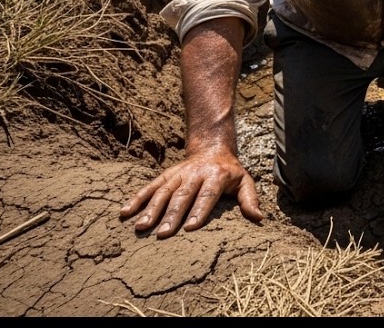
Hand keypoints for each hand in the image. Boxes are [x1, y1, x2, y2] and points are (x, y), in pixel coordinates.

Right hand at [119, 147, 261, 238]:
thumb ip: (249, 199)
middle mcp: (195, 174)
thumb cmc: (230, 172)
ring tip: (142, 227)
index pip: (207, 195)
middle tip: (162, 234)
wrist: (212, 148)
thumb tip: (259, 218)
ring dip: (151, 209)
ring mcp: (178, 174)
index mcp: (216, 176)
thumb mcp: (244, 181)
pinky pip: (149, 187)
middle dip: (172, 215)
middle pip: (182, 196)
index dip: (198, 211)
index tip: (189, 228)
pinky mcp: (166, 175)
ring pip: (163, 192)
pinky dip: (136, 199)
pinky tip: (125, 212)